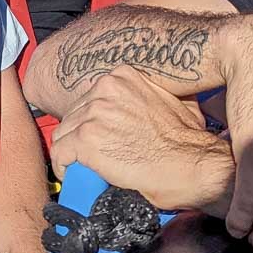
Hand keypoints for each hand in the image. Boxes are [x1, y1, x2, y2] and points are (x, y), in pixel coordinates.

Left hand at [49, 66, 232, 213]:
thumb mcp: (171, 99)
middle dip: (80, 136)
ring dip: (71, 152)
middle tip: (92, 157)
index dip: (91, 120)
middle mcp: (105, 88)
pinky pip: (60, 153)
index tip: (98, 137)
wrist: (192, 164)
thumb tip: (137, 105)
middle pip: (74, 114)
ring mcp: (94, 113)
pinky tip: (73, 177)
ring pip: (64, 133)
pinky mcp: (87, 140)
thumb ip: (146, 94)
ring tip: (83, 168)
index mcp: (122, 75)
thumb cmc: (187, 139)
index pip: (89, 97)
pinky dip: (63, 167)